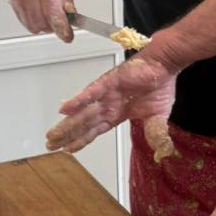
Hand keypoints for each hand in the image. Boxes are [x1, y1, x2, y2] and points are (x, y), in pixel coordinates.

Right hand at [9, 0, 77, 41]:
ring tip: (52, 14)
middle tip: (63, 19)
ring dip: (46, 26)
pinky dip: (36, 22)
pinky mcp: (14, 4)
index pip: (53, 11)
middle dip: (56, 26)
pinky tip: (42, 12)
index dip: (62, 28)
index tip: (67, 36)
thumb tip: (71, 13)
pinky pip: (27, 23)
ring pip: (34, 26)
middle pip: (43, 22)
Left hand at [46, 50, 176, 153]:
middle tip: (50, 145)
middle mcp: (107, 105)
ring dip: (68, 124)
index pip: (94, 130)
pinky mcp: (109, 81)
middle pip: (83, 124)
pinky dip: (78, 100)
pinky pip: (91, 93)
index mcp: (116, 114)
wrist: (165, 64)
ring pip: (83, 112)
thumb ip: (155, 134)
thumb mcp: (157, 117)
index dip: (80, 140)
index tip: (67, 150)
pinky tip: (65, 109)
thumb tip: (161, 151)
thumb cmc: (159, 85)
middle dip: (67, 135)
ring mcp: (106, 94)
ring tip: (53, 134)